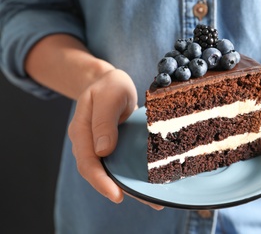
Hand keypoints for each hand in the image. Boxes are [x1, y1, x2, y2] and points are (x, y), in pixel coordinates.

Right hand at [68, 69, 163, 209]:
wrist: (110, 82)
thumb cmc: (108, 85)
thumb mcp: (108, 95)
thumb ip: (103, 120)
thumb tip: (103, 151)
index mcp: (81, 132)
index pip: (88, 162)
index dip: (101, 181)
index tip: (117, 194)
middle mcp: (89, 143)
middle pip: (100, 173)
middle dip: (120, 190)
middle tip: (148, 202)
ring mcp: (101, 146)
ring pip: (113, 171)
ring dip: (131, 186)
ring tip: (155, 199)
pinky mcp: (115, 147)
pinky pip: (122, 163)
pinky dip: (135, 174)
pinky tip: (152, 181)